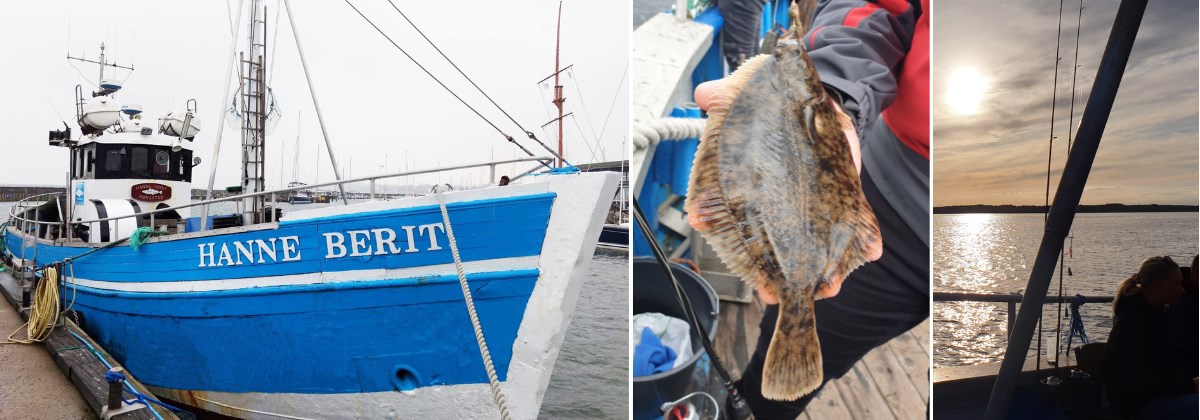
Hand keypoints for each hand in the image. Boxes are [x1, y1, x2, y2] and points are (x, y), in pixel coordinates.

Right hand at [690, 79, 874, 300]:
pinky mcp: (837, 200)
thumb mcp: (750, 96)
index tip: (706, 228)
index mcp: (743, 184)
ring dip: (819, 270)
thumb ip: (728, 96)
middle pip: (765, 248)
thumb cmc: (777, 107)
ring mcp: (806, 208)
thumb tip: (706, 93)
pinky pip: (850, 226)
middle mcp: (771, 205)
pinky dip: (863, 241)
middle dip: (769, 275)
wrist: (822, 102)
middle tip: (775, 293)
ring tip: (828, 285)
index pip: (720, 209)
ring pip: (807, 247)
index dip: (711, 220)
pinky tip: (870, 251)